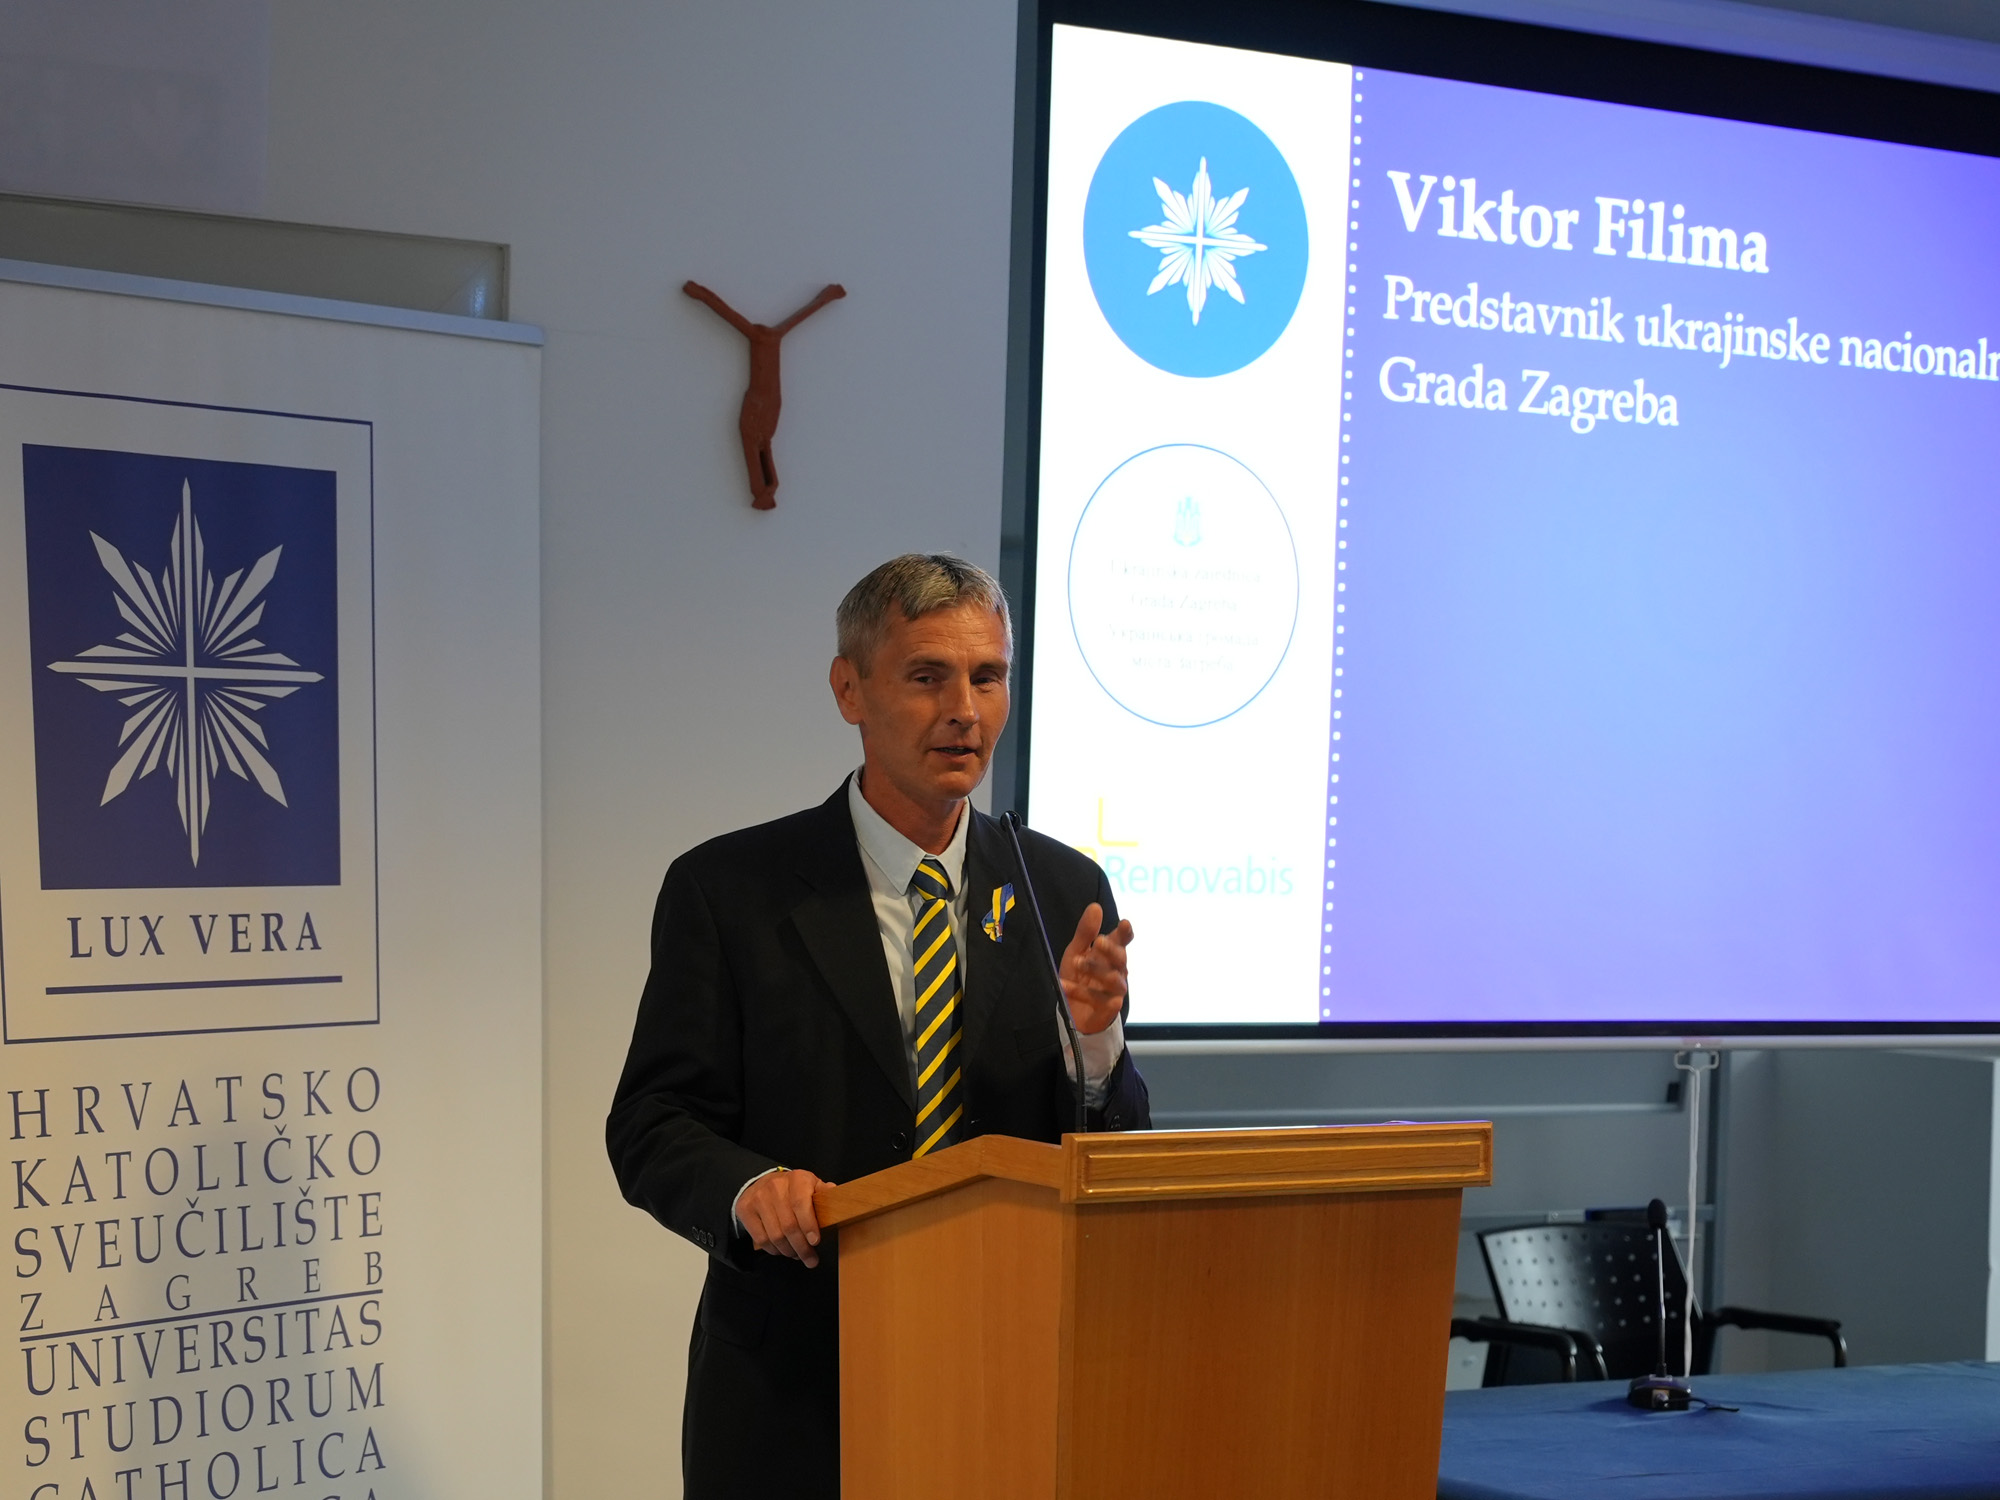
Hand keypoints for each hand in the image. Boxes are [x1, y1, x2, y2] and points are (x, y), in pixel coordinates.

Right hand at [736, 1168, 830, 1267]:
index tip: (815, 1242)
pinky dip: (774, 1250)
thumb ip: (824, 1193)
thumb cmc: (793, 1189)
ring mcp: (758, 1198)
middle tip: (811, 1259)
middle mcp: (776, 1187)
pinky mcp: (746, 1210)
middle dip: (802, 1247)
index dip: (808, 1225)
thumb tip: (837, 1197)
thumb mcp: (812, 1186)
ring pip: (775, 1236)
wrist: (763, 1183)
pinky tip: (782, 1250)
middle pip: (789, 1225)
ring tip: (798, 1255)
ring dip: (789, 1251)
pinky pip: (761, 1239)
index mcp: (797, 1179)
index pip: (801, 1203)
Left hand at [1059, 902, 1133, 1035]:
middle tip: (1098, 941)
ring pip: (1112, 979)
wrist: (1075, 1012)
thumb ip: (1085, 932)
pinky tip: (1064, 985)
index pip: (1122, 941)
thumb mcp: (1076, 952)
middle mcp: (1117, 971)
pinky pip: (1096, 998)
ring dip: (1095, 969)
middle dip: (1110, 950)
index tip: (1124, 923)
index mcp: (1110, 955)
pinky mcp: (1108, 1008)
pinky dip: (1079, 992)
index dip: (1125, 933)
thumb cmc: (1080, 977)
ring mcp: (1115, 990)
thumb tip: (1095, 906)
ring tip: (1077, 962)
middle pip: (1120, 958)